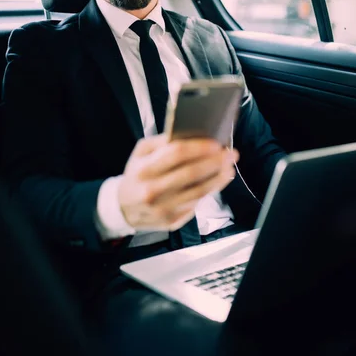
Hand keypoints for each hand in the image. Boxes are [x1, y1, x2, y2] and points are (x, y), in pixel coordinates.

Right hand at [118, 134, 238, 230]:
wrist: (123, 208)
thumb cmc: (137, 174)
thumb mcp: (141, 152)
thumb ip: (162, 142)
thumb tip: (190, 134)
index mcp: (144, 169)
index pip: (176, 154)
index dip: (199, 148)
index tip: (216, 143)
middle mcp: (152, 191)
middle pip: (191, 173)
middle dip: (216, 162)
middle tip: (231, 154)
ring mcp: (163, 209)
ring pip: (199, 192)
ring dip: (219, 178)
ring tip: (229, 167)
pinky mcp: (172, 221)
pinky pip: (196, 204)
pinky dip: (211, 191)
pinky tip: (218, 181)